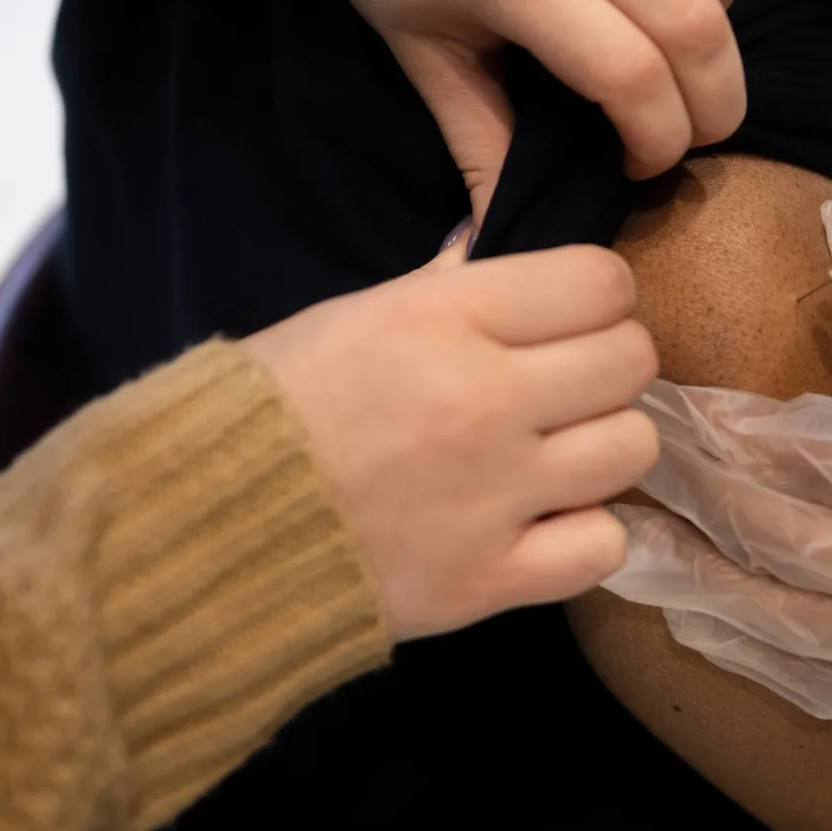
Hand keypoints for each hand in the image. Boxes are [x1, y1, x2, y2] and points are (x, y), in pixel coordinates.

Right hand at [245, 239, 657, 641]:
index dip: (596, 297)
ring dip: (602, 449)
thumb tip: (493, 251)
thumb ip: (443, 287)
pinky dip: (582, 538)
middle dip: (607, 366)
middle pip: (632, 360)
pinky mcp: (490, 579)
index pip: (601, 281)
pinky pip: (604, 546)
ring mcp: (495, 494)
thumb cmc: (272, 409)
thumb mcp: (353, 316)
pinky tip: (539, 525)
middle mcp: (484, 399)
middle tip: (564, 388)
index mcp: (446, 318)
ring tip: (552, 457)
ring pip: (632, 449)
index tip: (569, 318)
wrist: (199, 531)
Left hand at [293, 0, 765, 220]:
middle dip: (714, 105)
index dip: (658, 141)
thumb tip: (497, 242)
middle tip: (689, 131)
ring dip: (724, 20)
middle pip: (698, 25)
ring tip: (677, 42)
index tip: (637, 164)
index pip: (630, 74)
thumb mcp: (419, 50)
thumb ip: (475, 142)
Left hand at [602, 203, 831, 731]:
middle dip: (684, 493)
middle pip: (772, 538)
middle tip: (607, 453)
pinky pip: (814, 681)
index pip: (809, 457)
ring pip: (775, 622)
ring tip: (615, 541)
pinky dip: (746, 650)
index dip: (723, 425)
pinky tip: (697, 622)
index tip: (655, 392)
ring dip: (690, 581)